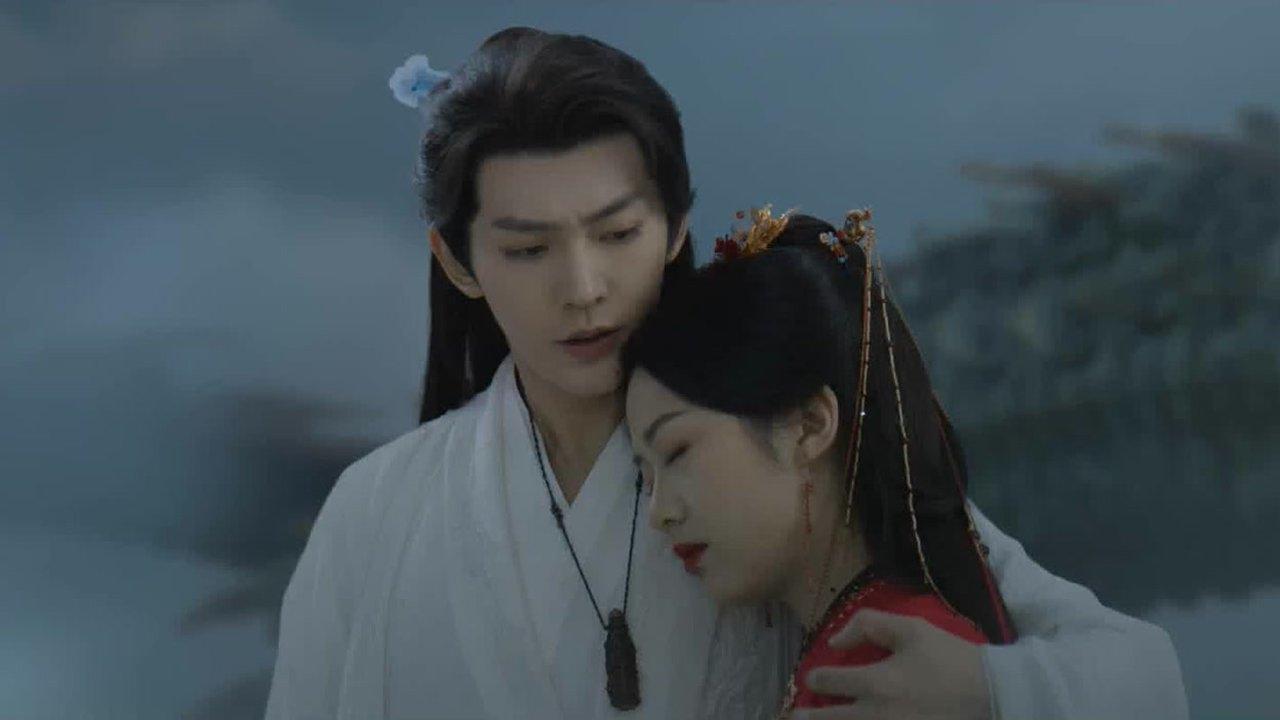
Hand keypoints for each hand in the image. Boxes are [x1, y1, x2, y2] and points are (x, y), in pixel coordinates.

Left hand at [792, 608, 991, 719]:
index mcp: (875, 683)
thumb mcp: (912, 629)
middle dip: (807, 717)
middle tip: (795, 716)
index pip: (828, 681)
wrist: (993, 696)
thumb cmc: (950, 659)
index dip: (817, 678)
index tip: (815, 679)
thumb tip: (835, 641)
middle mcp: (875, 716)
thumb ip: (868, 625)